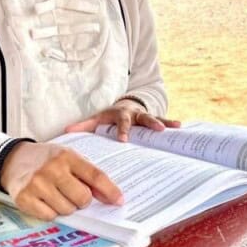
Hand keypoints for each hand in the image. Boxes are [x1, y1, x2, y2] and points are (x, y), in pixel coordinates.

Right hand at [0, 141, 122, 220]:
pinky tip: (46, 201)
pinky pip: (50, 216)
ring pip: (67, 210)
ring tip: (58, 195)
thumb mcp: (69, 158)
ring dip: (67, 207)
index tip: (119, 201)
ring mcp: (37, 184)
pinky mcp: (24, 199)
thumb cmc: (47, 160)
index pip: (95, 176)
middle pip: (82, 198)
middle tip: (75, 194)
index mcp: (68, 156)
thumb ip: (88, 174)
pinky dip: (52, 212)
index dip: (110, 191)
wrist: (14, 159)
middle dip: (83, 200)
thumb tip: (109, 197)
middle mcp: (52, 169)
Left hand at [65, 98, 180, 141]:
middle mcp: (135, 114)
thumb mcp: (97, 119)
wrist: (126, 105)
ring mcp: (145, 116)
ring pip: (155, 118)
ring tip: (172, 128)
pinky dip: (171, 123)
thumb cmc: (110, 116)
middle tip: (157, 131)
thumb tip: (66, 132)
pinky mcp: (154, 119)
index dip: (123, 131)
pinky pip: (163, 121)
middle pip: (143, 118)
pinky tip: (180, 127)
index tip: (124, 140)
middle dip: (150, 124)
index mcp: (121, 115)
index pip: (122, 123)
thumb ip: (84, 126)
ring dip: (163, 123)